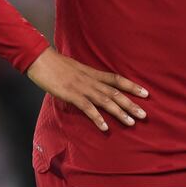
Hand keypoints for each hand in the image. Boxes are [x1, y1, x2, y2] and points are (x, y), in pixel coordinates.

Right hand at [25, 47, 148, 131]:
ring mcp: (81, 87)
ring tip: (131, 122)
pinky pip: (87, 108)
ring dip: (119, 112)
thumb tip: (91, 84)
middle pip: (115, 92)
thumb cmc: (54, 64)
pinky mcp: (71, 94)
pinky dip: (97, 118)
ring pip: (105, 100)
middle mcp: (90, 80)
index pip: (116, 79)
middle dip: (131, 104)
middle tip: (144, 115)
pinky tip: (105, 127)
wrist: (40, 59)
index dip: (131, 86)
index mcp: (92, 73)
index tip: (145, 93)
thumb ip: (84, 77)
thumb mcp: (74, 68)